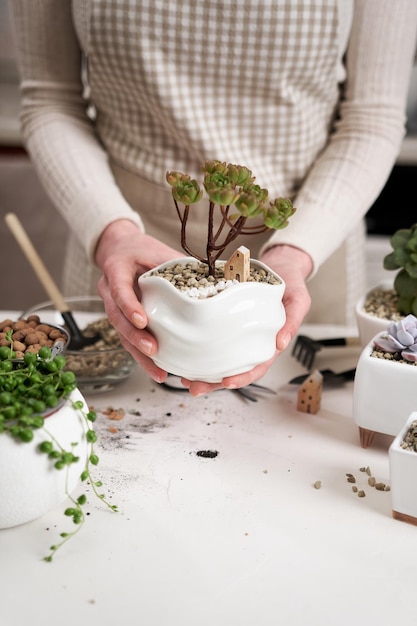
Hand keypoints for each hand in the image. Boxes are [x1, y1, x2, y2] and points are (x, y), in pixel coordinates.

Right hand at [95, 219, 181, 382]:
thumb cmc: (141, 250)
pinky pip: (128, 339)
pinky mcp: (121, 319)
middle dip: (134, 336)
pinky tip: (156, 369)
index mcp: (116, 269)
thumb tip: (212, 275)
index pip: (119, 289)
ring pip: (121, 334)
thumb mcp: (158, 250)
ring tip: (157, 371)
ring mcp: (112, 306)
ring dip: (138, 353)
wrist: (120, 249)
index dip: (129, 306)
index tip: (142, 321)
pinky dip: (141, 355)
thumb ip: (177, 263)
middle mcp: (109, 290)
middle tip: (152, 350)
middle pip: (117, 318)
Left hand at [181, 245, 312, 395]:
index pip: (256, 367)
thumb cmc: (291, 285)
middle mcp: (250, 343)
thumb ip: (292, 320)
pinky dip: (197, 348)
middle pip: (232, 370)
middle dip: (213, 383)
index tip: (226, 382)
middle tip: (194, 388)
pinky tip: (182, 352)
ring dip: (201, 372)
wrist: (281, 266)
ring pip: (218, 359)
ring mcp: (236, 334)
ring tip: (183, 379)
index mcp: (268, 344)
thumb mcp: (298, 300)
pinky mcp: (224, 322)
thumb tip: (281, 344)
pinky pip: (210, 338)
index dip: (242, 378)